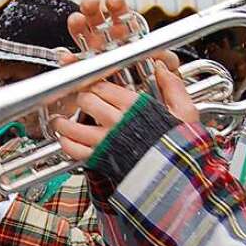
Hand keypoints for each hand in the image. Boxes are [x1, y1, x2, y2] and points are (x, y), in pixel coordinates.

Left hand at [54, 60, 197, 161]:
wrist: (176, 177)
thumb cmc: (179, 148)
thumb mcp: (185, 113)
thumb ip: (173, 87)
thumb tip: (163, 69)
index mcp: (135, 106)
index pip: (103, 86)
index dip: (95, 84)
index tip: (94, 86)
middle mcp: (116, 121)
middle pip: (85, 100)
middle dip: (80, 98)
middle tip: (79, 100)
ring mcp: (105, 141)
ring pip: (72, 124)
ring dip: (63, 122)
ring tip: (60, 120)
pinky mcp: (100, 159)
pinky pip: (74, 149)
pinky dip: (66, 143)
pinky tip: (65, 140)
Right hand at [67, 0, 178, 71]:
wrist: (138, 99)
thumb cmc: (150, 78)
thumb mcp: (164, 67)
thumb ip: (166, 60)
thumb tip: (164, 58)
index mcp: (126, 31)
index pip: (120, 13)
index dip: (117, 5)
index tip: (115, 1)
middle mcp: (108, 38)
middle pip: (97, 17)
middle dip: (93, 7)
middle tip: (92, 3)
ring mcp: (95, 52)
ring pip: (83, 34)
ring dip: (78, 25)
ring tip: (77, 20)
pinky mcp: (86, 70)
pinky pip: (75, 64)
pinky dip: (70, 61)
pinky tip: (68, 57)